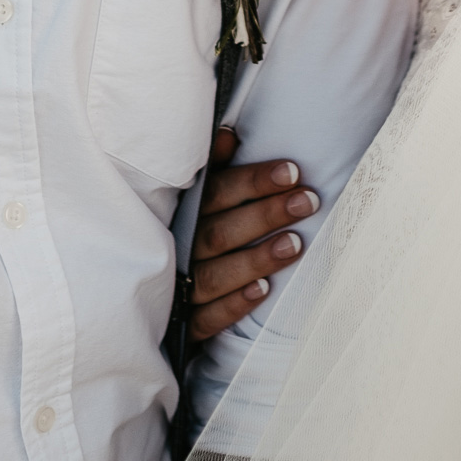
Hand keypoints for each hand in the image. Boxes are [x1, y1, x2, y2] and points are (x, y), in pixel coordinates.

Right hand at [188, 125, 319, 342]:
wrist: (152, 288)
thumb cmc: (190, 232)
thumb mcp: (197, 198)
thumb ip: (213, 169)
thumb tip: (228, 135)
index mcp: (182, 213)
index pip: (216, 193)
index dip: (253, 182)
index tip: (292, 172)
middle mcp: (178, 249)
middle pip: (220, 232)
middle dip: (265, 215)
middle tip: (308, 201)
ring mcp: (179, 289)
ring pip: (215, 275)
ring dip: (255, 259)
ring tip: (295, 244)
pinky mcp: (184, 325)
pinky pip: (207, 318)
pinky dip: (234, 304)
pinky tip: (264, 291)